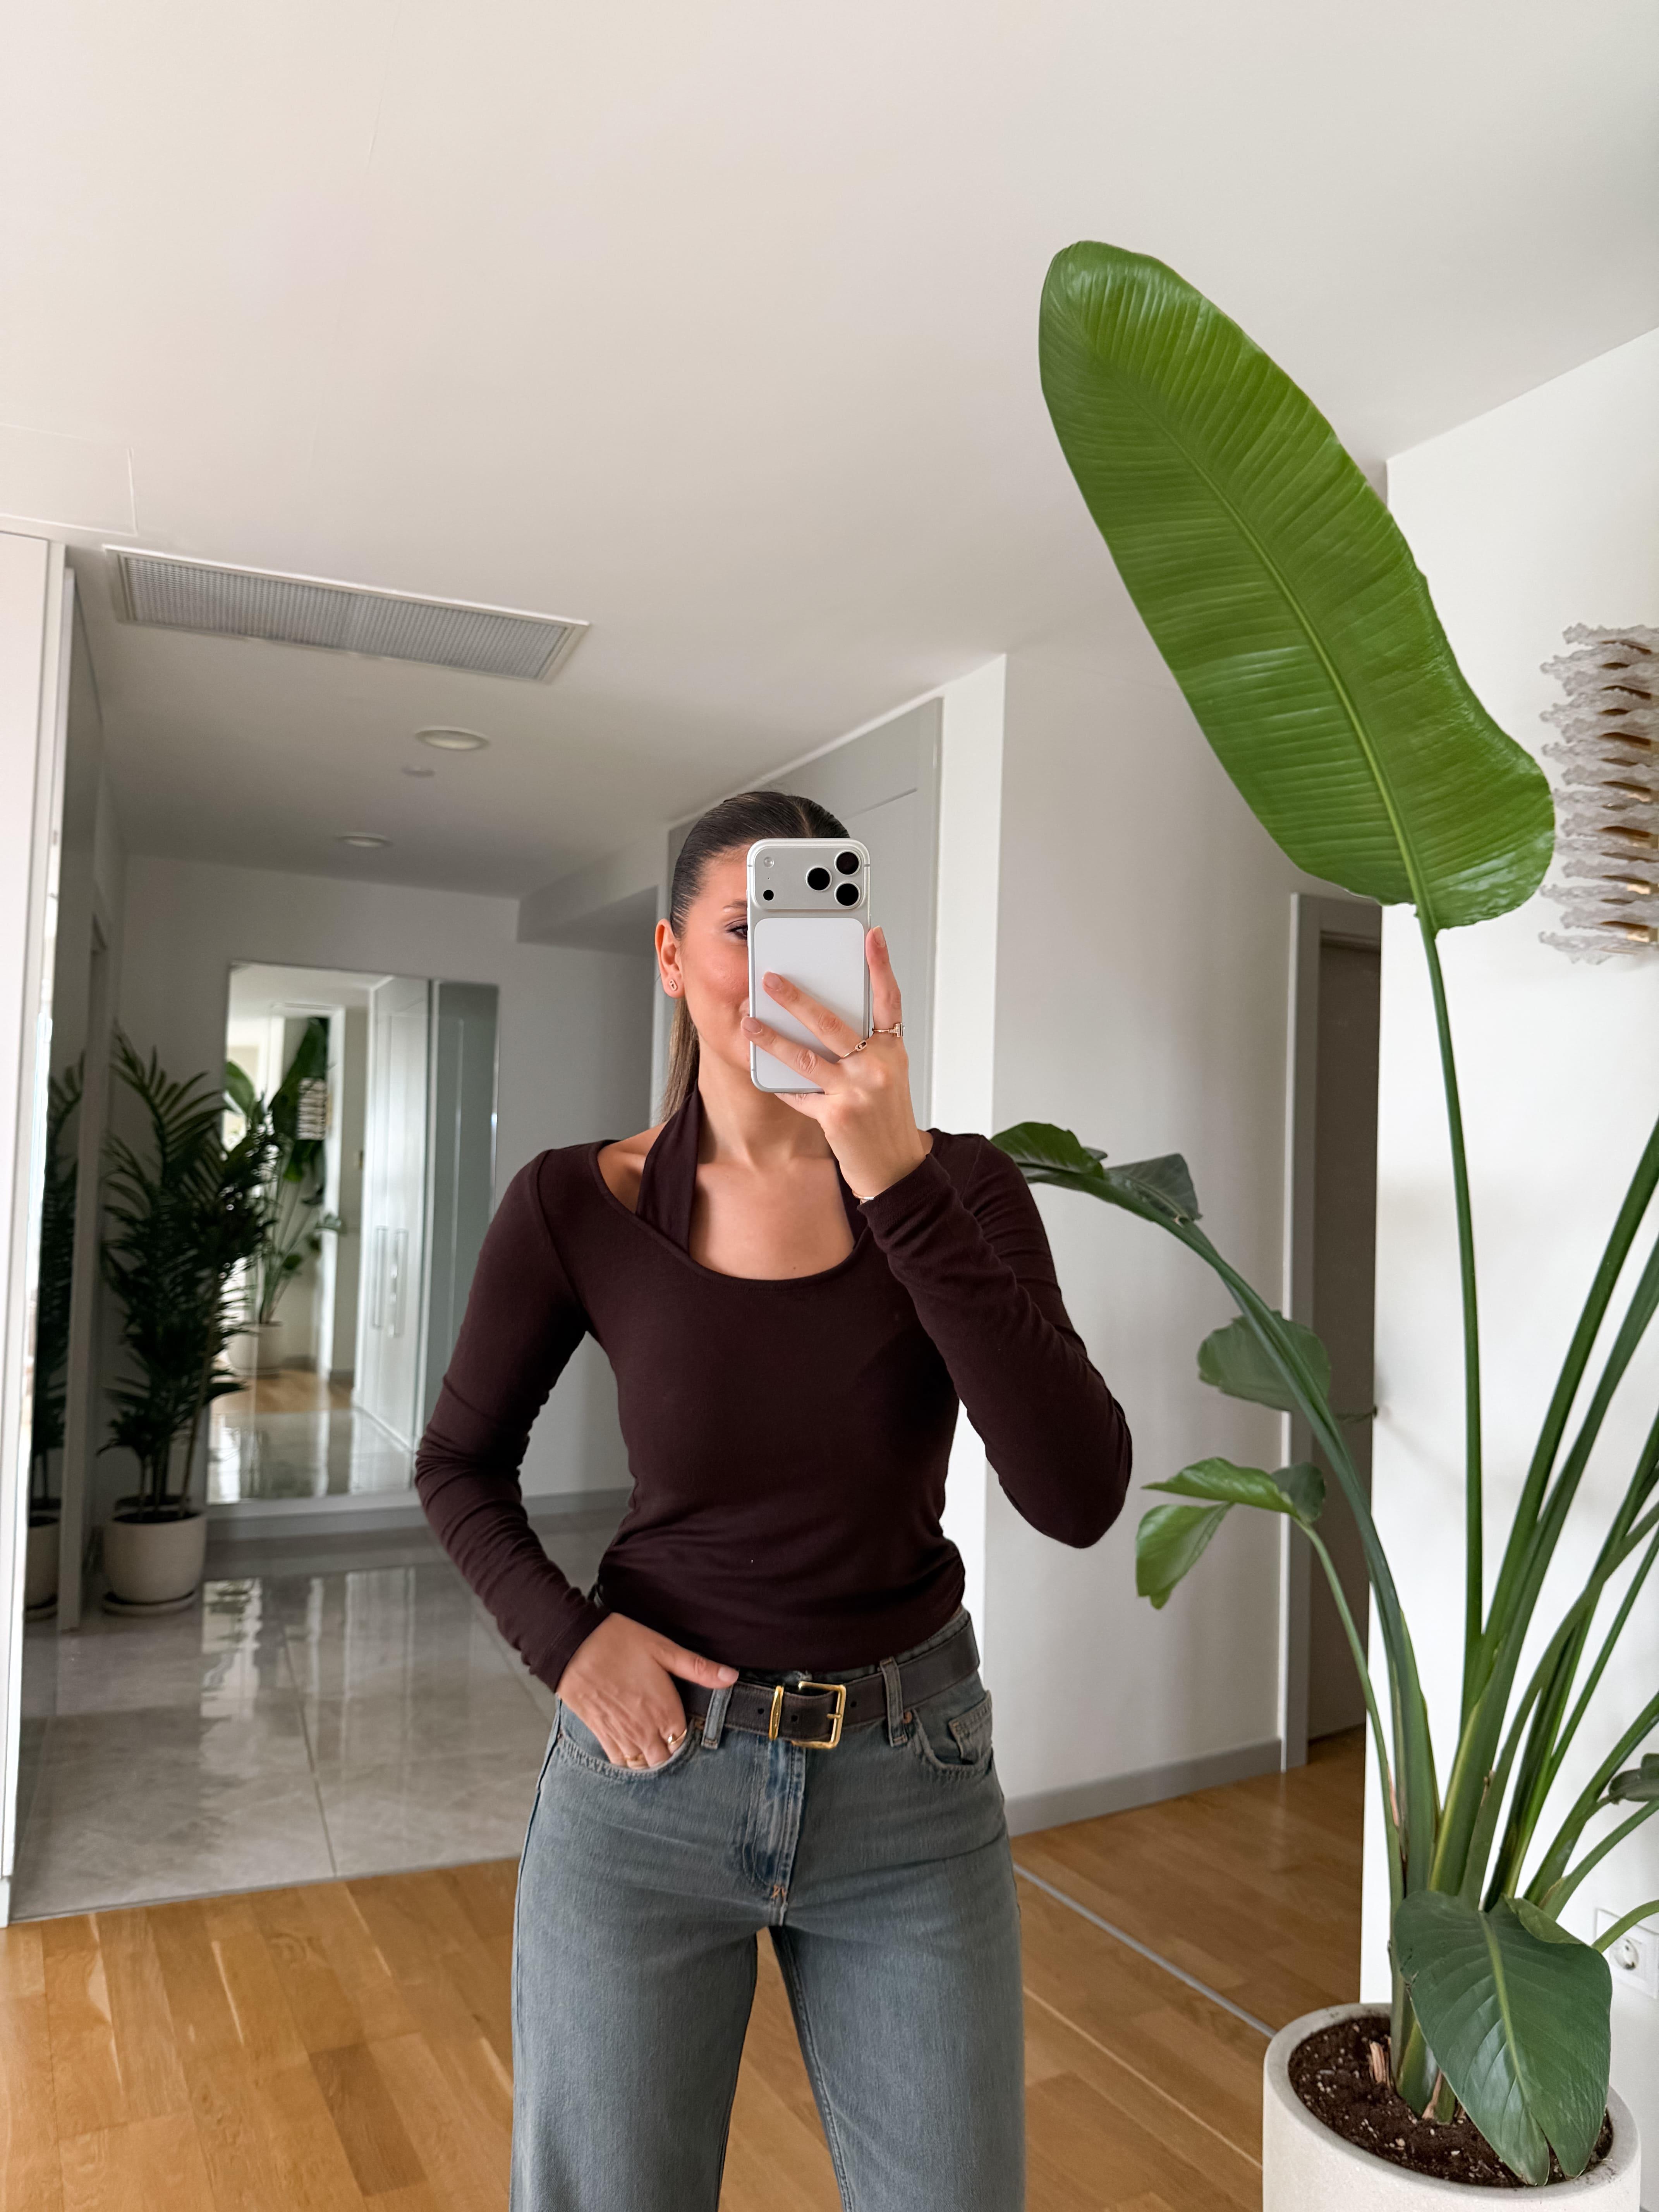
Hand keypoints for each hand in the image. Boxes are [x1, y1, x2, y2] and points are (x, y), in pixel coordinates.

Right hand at [555, 1614, 736, 1766]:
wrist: (572, 1646)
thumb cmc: (618, 1642)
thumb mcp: (664, 1649)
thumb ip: (699, 1668)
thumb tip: (732, 1677)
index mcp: (665, 1710)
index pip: (685, 1741)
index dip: (687, 1733)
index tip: (685, 1722)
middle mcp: (645, 1730)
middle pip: (666, 1758)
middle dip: (670, 1750)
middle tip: (669, 1733)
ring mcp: (622, 1736)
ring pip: (643, 1765)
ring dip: (651, 1757)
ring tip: (652, 1741)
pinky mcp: (601, 1735)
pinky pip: (620, 1762)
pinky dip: (629, 1760)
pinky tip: (632, 1746)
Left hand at [741, 925, 927, 1200]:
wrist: (894, 1168)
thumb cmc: (886, 1117)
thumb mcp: (887, 1075)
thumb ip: (866, 1047)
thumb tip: (824, 1020)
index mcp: (891, 1050)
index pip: (888, 1000)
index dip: (881, 966)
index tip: (872, 935)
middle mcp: (877, 1066)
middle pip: (832, 1023)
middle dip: (797, 999)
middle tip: (771, 978)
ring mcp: (856, 1091)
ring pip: (806, 1057)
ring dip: (772, 1039)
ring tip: (749, 1022)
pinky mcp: (836, 1116)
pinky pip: (799, 1092)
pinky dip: (781, 1083)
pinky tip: (763, 1072)